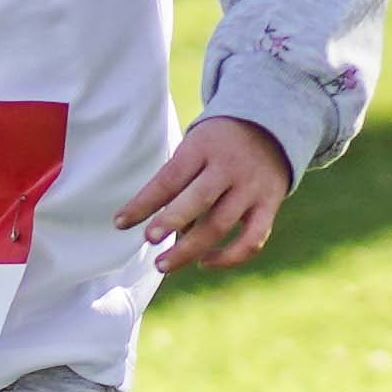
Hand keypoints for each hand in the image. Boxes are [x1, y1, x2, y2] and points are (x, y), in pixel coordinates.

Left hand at [116, 114, 295, 274]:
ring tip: (163, 265)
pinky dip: (229, 257)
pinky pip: (252, 239)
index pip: (170, 178)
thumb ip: (178, 182)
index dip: (144, 202)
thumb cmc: (216, 144)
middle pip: (199, 199)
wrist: (270, 127)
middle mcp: (229, 168)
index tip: (120, 222)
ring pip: (221, 224)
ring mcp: (251, 189)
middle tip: (149, 239)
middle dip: (172, 220)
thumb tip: (162, 228)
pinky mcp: (269, 206)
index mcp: (203, 148)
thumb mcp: (194, 147)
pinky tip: (203, 262)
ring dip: (190, 249)